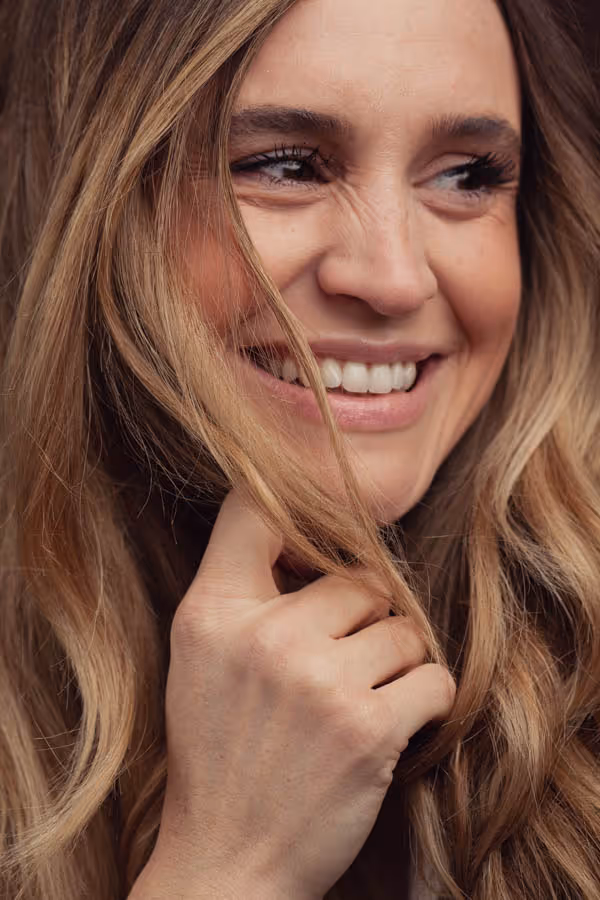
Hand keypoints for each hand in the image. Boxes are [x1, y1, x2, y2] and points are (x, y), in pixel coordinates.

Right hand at [138, 489, 455, 898]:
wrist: (227, 860)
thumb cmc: (221, 749)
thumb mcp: (201, 656)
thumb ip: (241, 586)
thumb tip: (314, 528)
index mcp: (213, 613)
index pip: (253, 509)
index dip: (302, 513)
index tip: (327, 543)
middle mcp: (264, 636)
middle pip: (358, 577)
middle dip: (365, 619)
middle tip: (342, 664)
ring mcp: (318, 680)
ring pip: (403, 628)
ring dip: (397, 663)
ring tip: (362, 699)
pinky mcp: (367, 728)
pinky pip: (434, 677)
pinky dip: (426, 700)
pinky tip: (395, 722)